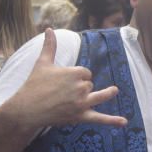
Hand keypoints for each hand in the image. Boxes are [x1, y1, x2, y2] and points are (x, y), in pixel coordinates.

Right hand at [8, 29, 126, 129]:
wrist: (27, 108)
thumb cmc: (34, 85)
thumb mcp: (42, 62)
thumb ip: (49, 46)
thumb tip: (48, 29)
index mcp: (74, 72)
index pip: (85, 73)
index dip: (78, 77)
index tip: (66, 82)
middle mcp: (81, 87)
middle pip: (89, 85)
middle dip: (81, 88)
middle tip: (64, 93)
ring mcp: (82, 102)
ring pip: (98, 96)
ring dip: (107, 93)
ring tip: (115, 90)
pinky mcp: (80, 116)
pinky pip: (99, 119)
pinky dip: (112, 120)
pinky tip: (124, 122)